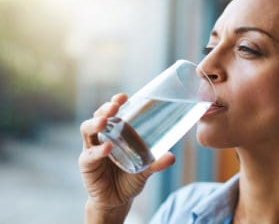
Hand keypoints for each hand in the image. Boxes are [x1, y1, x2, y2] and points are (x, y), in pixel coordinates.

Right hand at [79, 93, 174, 212]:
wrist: (117, 201)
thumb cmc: (129, 179)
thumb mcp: (145, 169)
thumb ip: (156, 163)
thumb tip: (172, 156)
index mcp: (114, 134)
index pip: (112, 113)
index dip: (115, 103)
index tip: (124, 97)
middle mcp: (101, 138)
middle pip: (98, 117)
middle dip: (105, 109)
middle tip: (115, 106)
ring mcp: (91, 149)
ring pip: (87, 130)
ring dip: (95, 123)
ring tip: (105, 121)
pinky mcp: (87, 165)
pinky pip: (89, 155)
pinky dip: (98, 151)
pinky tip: (107, 148)